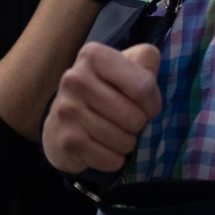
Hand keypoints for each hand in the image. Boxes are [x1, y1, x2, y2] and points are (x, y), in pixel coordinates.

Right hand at [42, 43, 161, 174]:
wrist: (63, 122)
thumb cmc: (105, 90)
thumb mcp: (126, 66)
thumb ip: (145, 60)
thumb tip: (150, 69)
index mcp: (93, 55)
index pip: (144, 87)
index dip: (152, 103)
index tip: (143, 104)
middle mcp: (75, 78)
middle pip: (135, 116)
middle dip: (138, 124)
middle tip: (127, 121)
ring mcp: (68, 109)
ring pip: (123, 140)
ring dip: (127, 143)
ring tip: (117, 134)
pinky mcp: (67, 139)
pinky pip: (109, 158)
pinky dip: (115, 159)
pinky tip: (106, 149)